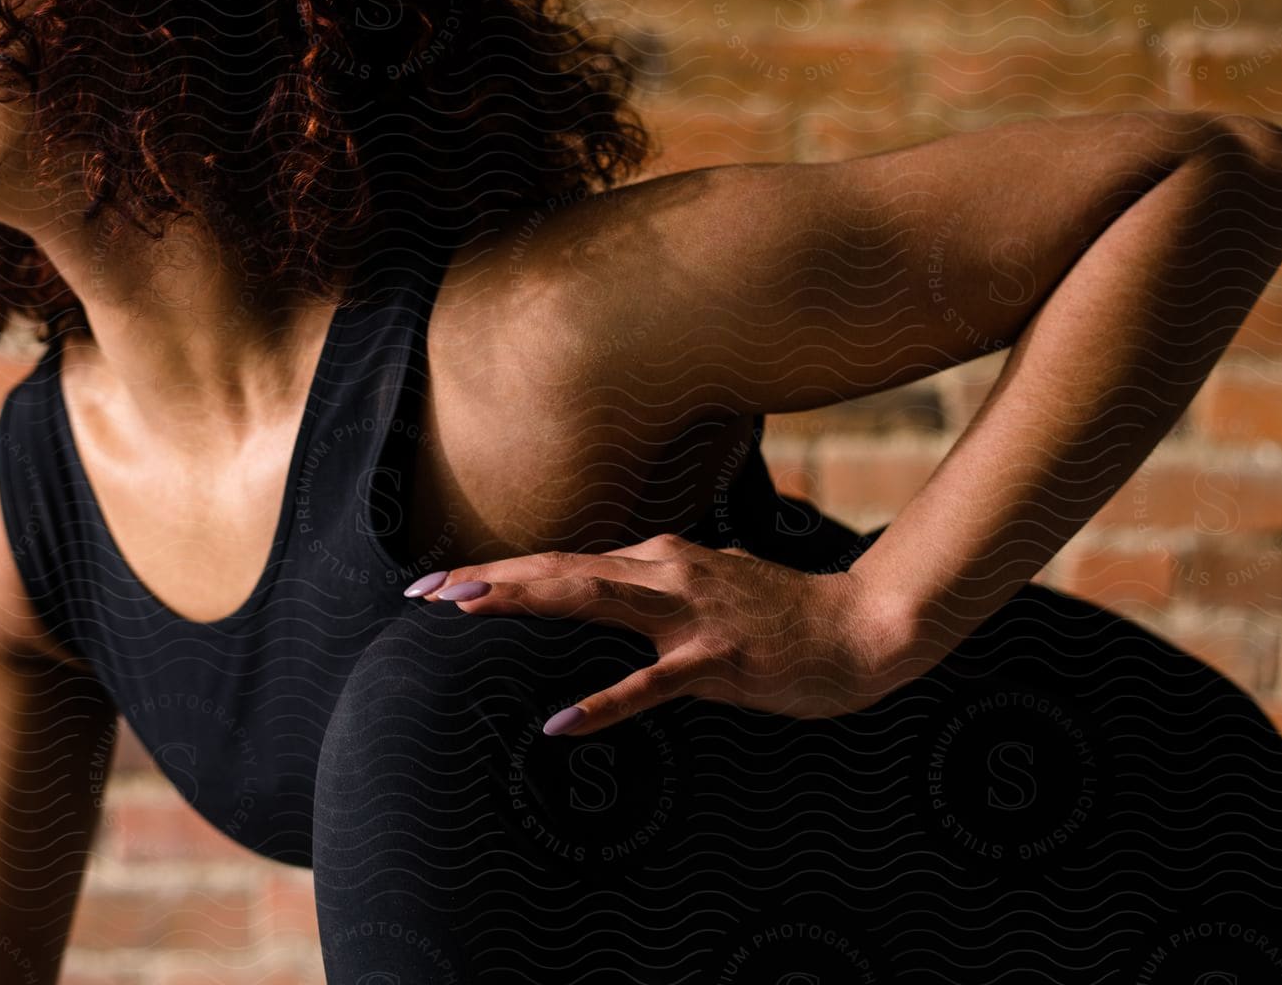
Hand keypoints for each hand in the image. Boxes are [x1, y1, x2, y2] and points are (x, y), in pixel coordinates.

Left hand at [412, 533, 932, 735]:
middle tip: (424, 591)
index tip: (437, 582)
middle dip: (487, 578)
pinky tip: (561, 723)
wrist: (856, 628)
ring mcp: (689, 614)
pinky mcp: (717, 661)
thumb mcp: (699, 588)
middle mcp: (663, 571)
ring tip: (465, 611)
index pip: (560, 561)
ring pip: (592, 600)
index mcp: (655, 559)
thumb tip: (599, 583)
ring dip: (525, 601)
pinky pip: (650, 686)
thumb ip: (647, 586)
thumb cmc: (774, 617)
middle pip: (559, 570)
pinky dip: (604, 703)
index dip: (497, 570)